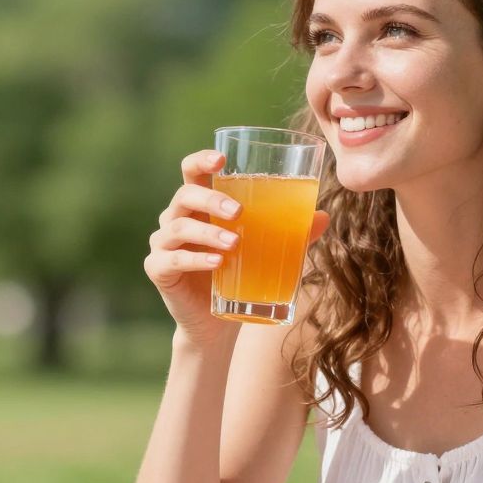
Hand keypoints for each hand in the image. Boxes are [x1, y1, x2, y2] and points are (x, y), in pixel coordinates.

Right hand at [145, 149, 328, 347]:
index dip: (201, 160)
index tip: (222, 159)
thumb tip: (322, 217)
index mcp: (199, 206)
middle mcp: (176, 219)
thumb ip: (289, 232)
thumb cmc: (239, 276)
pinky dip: (194, 259)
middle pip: (184, 195)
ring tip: (235, 243)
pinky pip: (171, 259)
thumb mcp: (265, 251)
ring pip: (177, 226)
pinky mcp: (159, 270)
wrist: (217, 323)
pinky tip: (216, 263)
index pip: (192, 172)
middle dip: (211, 198)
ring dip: (208, 232)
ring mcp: (164, 244)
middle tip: (239, 212)